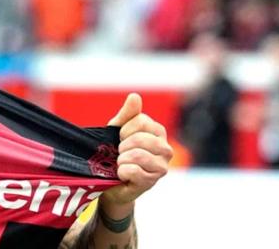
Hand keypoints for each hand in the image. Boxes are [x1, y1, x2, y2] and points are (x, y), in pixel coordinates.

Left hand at [101, 93, 172, 207]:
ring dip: (121, 159)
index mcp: (158, 132)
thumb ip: (128, 114)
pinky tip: (123, 174)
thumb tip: (135, 96)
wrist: (113, 182)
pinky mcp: (152, 182)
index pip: (141, 120)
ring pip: (137, 155)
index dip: (124, 129)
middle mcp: (165, 149)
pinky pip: (132, 170)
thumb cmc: (117, 152)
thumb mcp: (118, 129)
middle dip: (122, 146)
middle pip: (140, 138)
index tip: (121, 138)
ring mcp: (161, 167)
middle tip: (120, 153)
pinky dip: (121, 171)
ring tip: (121, 163)